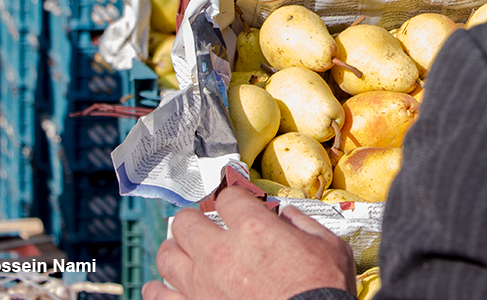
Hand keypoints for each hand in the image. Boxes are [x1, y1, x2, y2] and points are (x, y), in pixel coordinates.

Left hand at [142, 186, 356, 299]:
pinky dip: (161, 288)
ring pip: (166, 255)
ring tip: (185, 252)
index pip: (227, 197)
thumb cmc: (323, 291)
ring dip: (176, 250)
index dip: (234, 200)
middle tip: (205, 226)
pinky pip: (158, 294)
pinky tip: (169, 286)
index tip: (237, 207)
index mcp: (254, 229)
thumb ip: (303, 223)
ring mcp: (201, 284)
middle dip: (195, 219)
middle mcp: (220, 252)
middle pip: (185, 221)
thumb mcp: (328, 247)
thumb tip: (287, 215)